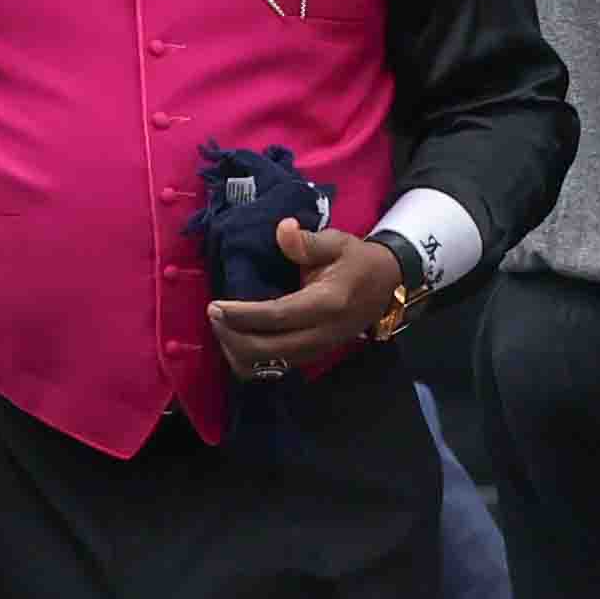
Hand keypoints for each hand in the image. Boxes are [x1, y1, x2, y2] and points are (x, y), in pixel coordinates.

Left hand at [206, 222, 408, 380]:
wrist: (385, 285)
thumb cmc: (356, 261)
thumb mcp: (337, 242)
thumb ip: (307, 241)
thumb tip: (283, 229)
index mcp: (327, 304)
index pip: (276, 317)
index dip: (242, 315)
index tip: (215, 306)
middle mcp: (321, 334)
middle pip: (266, 350)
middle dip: (232, 337)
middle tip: (214, 315)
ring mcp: (316, 350)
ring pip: (266, 366)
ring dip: (237, 351)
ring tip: (222, 326)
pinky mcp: (310, 357)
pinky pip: (271, 369)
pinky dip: (249, 358)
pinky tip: (237, 338)